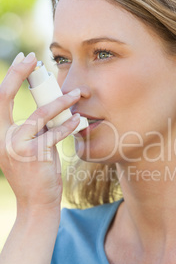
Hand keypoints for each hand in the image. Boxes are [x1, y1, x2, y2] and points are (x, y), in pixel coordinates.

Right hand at [0, 52, 81, 211]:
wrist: (36, 204)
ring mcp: (16, 146)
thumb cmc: (36, 175)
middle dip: (19, 74)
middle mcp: (3, 137)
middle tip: (35, 58)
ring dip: (61, 101)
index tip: (24, 60)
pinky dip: (69, 126)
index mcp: (0, 133)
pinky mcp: (35, 154)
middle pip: (4, 97)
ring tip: (77, 93)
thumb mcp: (29, 148)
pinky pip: (55, 133)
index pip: (0, 99)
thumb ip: (34, 129)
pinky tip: (80, 121)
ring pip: (39, 114)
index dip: (12, 77)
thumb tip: (49, 106)